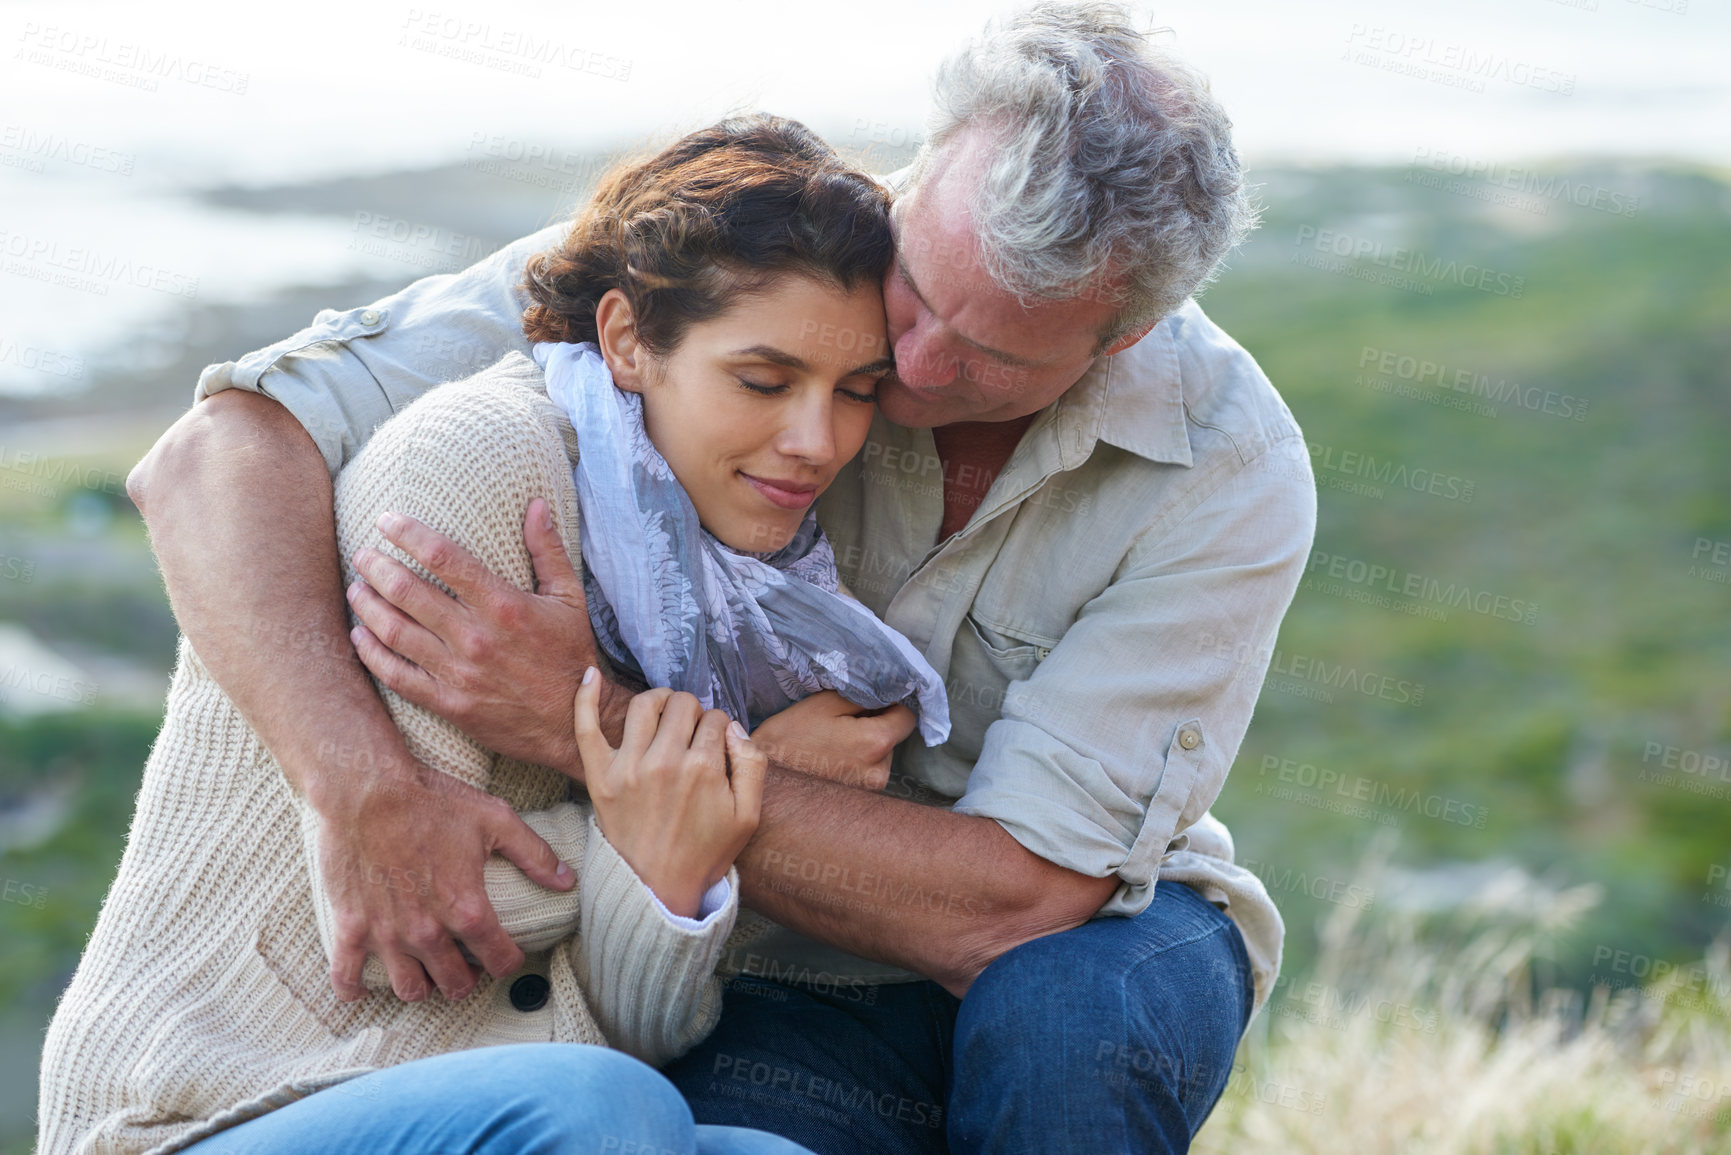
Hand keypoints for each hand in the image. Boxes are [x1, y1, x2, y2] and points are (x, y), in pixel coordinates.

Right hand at [318, 761, 574, 1001]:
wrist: (367, 789)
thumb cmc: (432, 800)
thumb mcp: (495, 819)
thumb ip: (534, 854)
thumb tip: (567, 880)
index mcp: (466, 908)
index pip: (499, 959)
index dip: (509, 961)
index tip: (506, 955)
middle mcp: (428, 931)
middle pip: (455, 984)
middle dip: (467, 980)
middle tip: (466, 967)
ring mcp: (387, 933)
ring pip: (409, 989)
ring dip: (422, 987)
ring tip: (426, 973)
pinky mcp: (351, 927)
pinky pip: (346, 976)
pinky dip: (354, 988)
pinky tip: (363, 986)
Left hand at [347, 498, 607, 777]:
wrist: (574, 722)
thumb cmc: (572, 655)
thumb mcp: (569, 599)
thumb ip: (548, 550)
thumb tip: (538, 504)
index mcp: (503, 605)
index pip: (443, 557)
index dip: (408, 533)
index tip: (386, 520)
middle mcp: (475, 637)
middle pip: (407, 591)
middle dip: (376, 566)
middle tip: (363, 554)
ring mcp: (458, 673)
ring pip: (393, 631)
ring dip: (367, 605)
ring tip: (356, 588)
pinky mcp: (448, 704)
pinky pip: (396, 676)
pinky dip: (370, 653)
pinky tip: (359, 636)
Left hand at [575, 671, 764, 917]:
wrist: (657, 891)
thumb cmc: (705, 854)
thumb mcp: (749, 816)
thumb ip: (752, 764)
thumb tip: (732, 726)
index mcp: (703, 768)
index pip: (716, 719)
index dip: (720, 729)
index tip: (716, 748)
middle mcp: (665, 761)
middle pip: (683, 704)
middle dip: (694, 712)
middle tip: (693, 732)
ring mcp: (628, 767)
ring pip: (645, 703)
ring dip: (660, 700)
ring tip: (665, 713)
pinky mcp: (600, 777)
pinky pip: (585, 727)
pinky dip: (585, 696)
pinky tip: (591, 674)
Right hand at [748, 690, 915, 790]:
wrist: (764, 782)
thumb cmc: (789, 739)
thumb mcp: (824, 703)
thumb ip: (863, 695)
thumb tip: (887, 693)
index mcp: (875, 743)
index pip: (907, 717)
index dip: (891, 704)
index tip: (870, 701)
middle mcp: (881, 771)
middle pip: (894, 737)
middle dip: (875, 725)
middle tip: (841, 722)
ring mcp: (871, 791)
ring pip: (881, 755)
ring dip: (866, 746)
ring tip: (832, 744)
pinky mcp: (860, 801)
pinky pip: (868, 771)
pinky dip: (857, 763)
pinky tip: (832, 760)